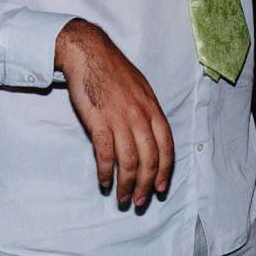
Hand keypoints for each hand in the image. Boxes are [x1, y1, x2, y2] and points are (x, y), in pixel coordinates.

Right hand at [55, 19, 173, 210]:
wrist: (88, 54)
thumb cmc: (113, 72)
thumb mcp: (140, 90)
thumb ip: (147, 113)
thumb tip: (151, 137)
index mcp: (153, 109)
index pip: (166, 147)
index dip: (165, 171)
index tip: (162, 188)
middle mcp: (141, 117)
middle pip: (150, 160)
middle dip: (147, 185)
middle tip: (141, 202)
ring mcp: (120, 120)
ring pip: (129, 162)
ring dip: (127, 185)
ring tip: (123, 199)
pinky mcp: (99, 122)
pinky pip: (106, 155)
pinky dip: (106, 173)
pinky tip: (104, 182)